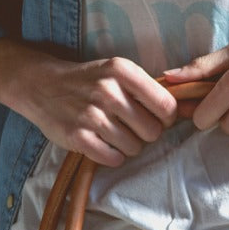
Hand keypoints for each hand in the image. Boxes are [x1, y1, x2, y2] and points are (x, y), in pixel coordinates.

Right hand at [0, 41, 177, 166]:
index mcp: (122, 70)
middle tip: (130, 128)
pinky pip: (113, 159)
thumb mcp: (116, 72)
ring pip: (134, 148)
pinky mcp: (78, 137)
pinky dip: (112, 156)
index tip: (156, 118)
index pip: (166, 106)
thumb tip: (186, 110)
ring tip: (114, 135)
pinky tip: (103, 144)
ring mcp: (92, 115)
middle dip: (145, 135)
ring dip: (128, 147)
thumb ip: (146, 89)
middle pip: (152, 132)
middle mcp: (108, 91)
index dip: (166, 118)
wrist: (42, 86)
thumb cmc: (88, 81)